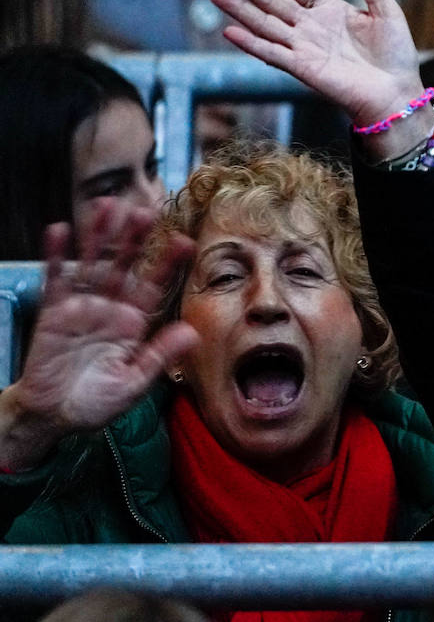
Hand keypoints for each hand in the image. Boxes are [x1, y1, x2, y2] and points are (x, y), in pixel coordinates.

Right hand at [0, 203, 198, 471]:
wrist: (54, 416)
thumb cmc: (97, 401)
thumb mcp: (133, 383)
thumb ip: (159, 355)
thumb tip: (192, 332)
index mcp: (135, 322)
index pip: (155, 286)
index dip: (169, 264)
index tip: (185, 242)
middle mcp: (111, 307)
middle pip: (125, 266)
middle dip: (135, 239)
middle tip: (146, 210)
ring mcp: (82, 305)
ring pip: (92, 263)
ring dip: (98, 235)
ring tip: (105, 205)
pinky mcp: (53, 311)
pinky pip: (56, 279)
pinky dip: (56, 255)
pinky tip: (59, 231)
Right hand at [210, 0, 427, 161]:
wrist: (397, 92)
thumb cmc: (395, 56)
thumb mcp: (386, 11)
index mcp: (330, 11)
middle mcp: (312, 28)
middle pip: (272, 1)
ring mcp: (304, 48)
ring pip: (265, 24)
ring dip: (240, 10)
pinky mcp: (303, 69)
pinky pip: (272, 53)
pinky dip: (251, 43)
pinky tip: (230, 31)